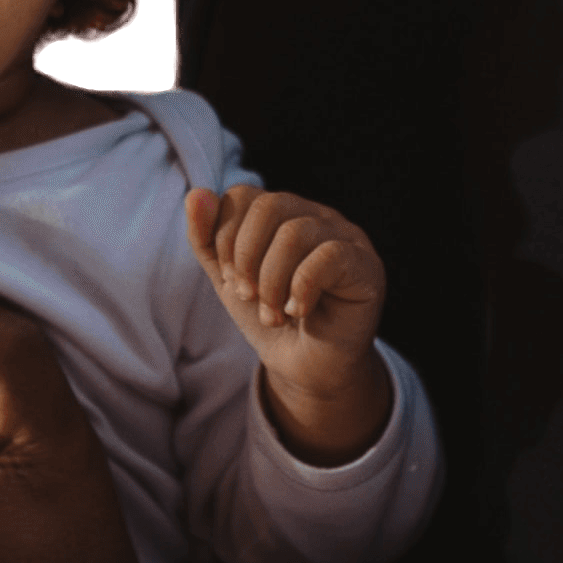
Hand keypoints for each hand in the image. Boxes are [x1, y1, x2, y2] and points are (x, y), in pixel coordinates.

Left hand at [185, 184, 393, 462]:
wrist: (306, 368)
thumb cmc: (272, 317)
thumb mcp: (228, 280)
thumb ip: (207, 239)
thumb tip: (196, 194)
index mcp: (283, 213)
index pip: (243, 196)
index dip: (225, 238)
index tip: (230, 281)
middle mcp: (316, 216)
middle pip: (268, 206)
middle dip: (246, 258)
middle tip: (248, 298)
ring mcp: (346, 237)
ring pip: (295, 233)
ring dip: (272, 282)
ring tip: (273, 314)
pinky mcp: (366, 265)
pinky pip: (329, 256)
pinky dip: (302, 288)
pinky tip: (300, 311)